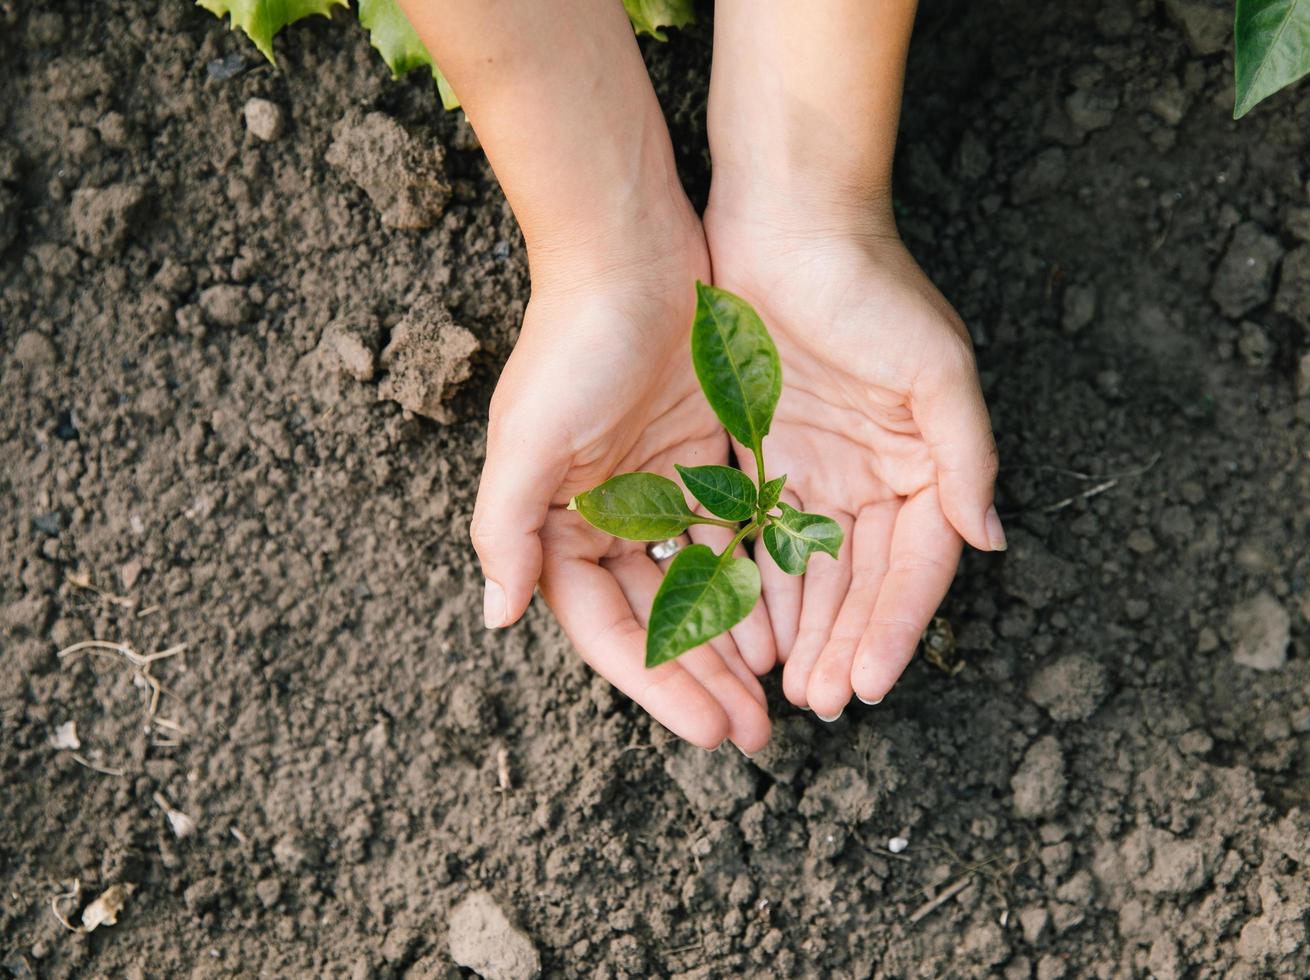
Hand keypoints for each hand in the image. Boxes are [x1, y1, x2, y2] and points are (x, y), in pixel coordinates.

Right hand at [471, 217, 775, 753]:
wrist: (629, 250)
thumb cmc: (573, 343)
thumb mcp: (528, 440)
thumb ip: (509, 530)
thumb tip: (498, 618)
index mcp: (555, 526)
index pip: (609, 630)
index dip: (660, 685)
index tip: (712, 731)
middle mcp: (603, 519)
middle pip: (659, 621)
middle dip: (705, 679)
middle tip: (757, 734)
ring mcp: (657, 492)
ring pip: (702, 588)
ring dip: (736, 642)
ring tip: (780, 693)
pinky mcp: (704, 462)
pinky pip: (734, 538)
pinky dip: (758, 578)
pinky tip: (792, 619)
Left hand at [705, 212, 1002, 718]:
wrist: (787, 217)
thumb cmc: (871, 287)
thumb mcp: (938, 369)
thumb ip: (965, 458)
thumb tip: (990, 540)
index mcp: (923, 464)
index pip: (916, 566)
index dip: (895, 628)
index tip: (869, 684)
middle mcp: (871, 477)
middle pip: (860, 582)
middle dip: (842, 644)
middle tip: (817, 702)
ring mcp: (813, 470)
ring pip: (807, 572)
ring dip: (798, 629)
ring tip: (780, 685)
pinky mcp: (757, 455)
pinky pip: (755, 535)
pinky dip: (751, 583)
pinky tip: (739, 628)